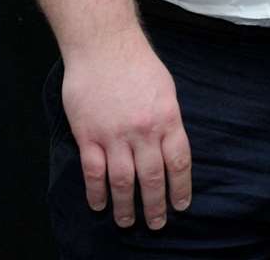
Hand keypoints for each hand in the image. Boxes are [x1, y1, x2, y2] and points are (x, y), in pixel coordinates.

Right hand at [59, 35, 191, 229]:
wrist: (103, 46)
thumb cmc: (138, 64)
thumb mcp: (166, 90)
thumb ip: (168, 120)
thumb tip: (169, 148)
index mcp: (168, 119)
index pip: (179, 162)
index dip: (180, 188)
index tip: (181, 205)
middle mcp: (143, 131)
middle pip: (152, 177)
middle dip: (156, 205)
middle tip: (157, 223)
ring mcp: (114, 135)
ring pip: (123, 180)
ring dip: (126, 206)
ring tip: (128, 222)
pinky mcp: (88, 135)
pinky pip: (93, 171)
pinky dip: (97, 192)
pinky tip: (100, 205)